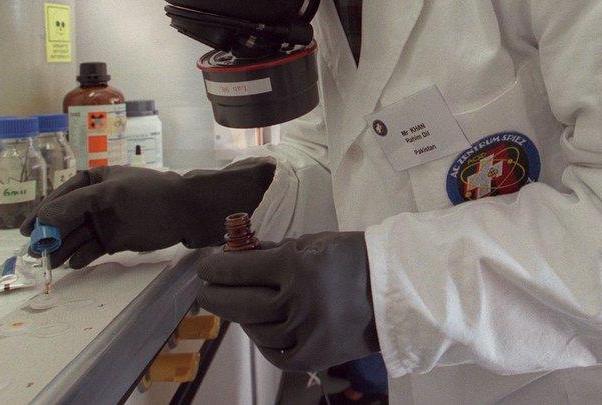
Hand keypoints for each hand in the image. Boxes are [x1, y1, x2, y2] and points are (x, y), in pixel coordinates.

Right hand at [20, 159, 274, 268]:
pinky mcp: (113, 241)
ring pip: (75, 237)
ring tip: (50, 263)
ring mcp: (103, 222)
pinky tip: (75, 264)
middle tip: (35, 251)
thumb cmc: (150, 195)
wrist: (186, 212)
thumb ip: (76, 205)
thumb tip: (43, 220)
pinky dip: (81, 257)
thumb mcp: (112, 194)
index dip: (42, 212)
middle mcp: (95, 202)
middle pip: (64, 219)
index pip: (61, 196)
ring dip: (62, 249)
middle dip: (49, 235)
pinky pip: (89, 250)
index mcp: (93, 181)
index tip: (27, 229)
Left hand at [196, 232, 378, 371]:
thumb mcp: (313, 243)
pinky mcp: (311, 358)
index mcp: (298, 267)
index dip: (217, 268)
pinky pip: (273, 352)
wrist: (396, 292)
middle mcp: (297, 303)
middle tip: (206, 288)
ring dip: (239, 316)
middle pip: (239, 302)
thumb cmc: (353, 258)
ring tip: (236, 304)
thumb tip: (239, 256)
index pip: (240, 270)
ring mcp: (304, 334)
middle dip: (216, 294)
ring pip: (254, 329)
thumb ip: (275, 252)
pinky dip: (261, 339)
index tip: (206, 266)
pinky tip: (257, 326)